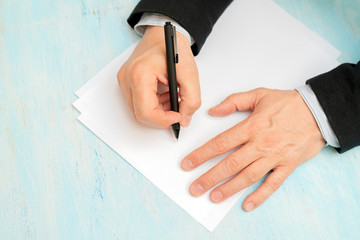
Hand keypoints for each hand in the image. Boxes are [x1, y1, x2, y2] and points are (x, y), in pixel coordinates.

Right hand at [117, 26, 200, 127]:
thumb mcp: (190, 74)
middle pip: (141, 115)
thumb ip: (191, 100)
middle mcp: (127, 78)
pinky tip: (164, 95)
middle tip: (178, 109)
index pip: (146, 112)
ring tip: (172, 97)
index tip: (178, 116)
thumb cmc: (174, 48)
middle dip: (162, 117)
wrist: (163, 33)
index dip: (164, 120)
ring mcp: (124, 80)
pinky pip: (138, 104)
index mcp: (140, 74)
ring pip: (139, 112)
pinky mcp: (126, 82)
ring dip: (158, 112)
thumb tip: (184, 120)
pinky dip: (153, 105)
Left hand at [181, 88, 324, 210]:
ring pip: (247, 176)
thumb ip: (233, 101)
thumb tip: (213, 110)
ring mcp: (274, 157)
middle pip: (230, 164)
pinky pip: (272, 184)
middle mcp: (260, 144)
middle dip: (210, 177)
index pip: (220, 143)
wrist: (319, 111)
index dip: (201, 155)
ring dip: (229, 189)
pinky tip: (247, 204)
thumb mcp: (259, 94)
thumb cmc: (289, 104)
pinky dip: (260, 196)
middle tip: (195, 188)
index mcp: (251, 127)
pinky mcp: (287, 166)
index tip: (188, 164)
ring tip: (213, 197)